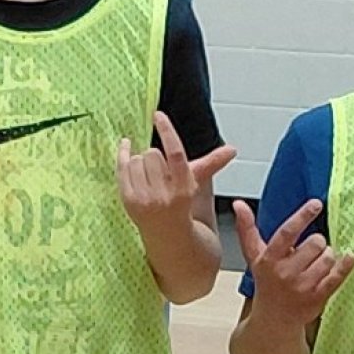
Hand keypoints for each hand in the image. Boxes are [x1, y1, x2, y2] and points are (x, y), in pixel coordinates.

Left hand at [117, 111, 236, 230]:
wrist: (168, 239)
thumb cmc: (181, 206)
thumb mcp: (196, 184)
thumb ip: (212, 163)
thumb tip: (232, 149)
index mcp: (184, 188)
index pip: (175, 153)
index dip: (167, 131)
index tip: (158, 115)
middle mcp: (164, 196)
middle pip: (152, 153)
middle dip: (155, 158)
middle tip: (159, 171)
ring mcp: (144, 199)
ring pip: (136, 159)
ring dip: (141, 161)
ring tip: (148, 176)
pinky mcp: (128, 200)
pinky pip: (121, 166)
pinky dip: (123, 154)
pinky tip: (126, 148)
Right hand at [237, 195, 352, 322]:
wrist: (273, 319)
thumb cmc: (266, 282)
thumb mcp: (254, 256)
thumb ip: (247, 229)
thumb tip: (238, 204)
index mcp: (269, 259)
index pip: (287, 233)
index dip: (303, 216)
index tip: (316, 204)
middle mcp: (285, 273)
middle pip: (315, 243)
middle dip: (317, 242)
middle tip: (312, 249)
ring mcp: (302, 287)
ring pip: (328, 258)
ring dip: (327, 256)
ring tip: (318, 262)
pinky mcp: (317, 298)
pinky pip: (337, 277)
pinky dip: (345, 265)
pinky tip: (349, 256)